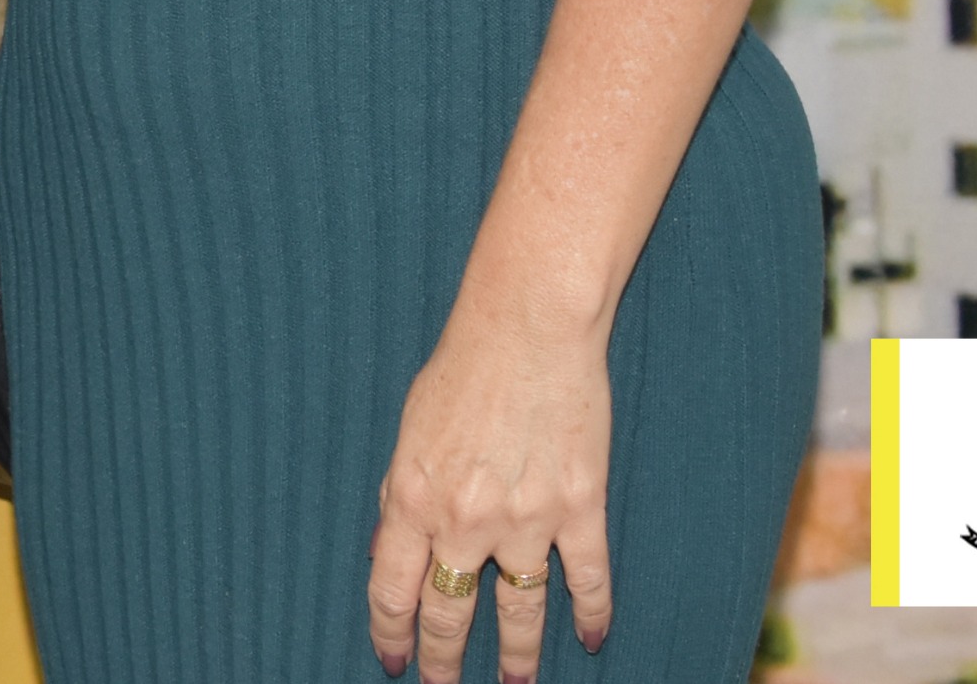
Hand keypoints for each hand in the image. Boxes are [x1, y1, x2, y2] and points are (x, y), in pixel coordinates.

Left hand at [364, 306, 614, 683]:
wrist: (528, 326)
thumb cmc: (463, 367)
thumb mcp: (408, 430)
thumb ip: (399, 496)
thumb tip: (385, 553)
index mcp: (412, 498)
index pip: (393, 591)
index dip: (392, 634)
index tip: (395, 662)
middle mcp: (464, 521)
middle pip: (451, 613)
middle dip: (444, 661)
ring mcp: (526, 520)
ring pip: (519, 613)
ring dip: (517, 657)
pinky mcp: (579, 508)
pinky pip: (587, 580)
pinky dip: (590, 614)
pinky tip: (589, 638)